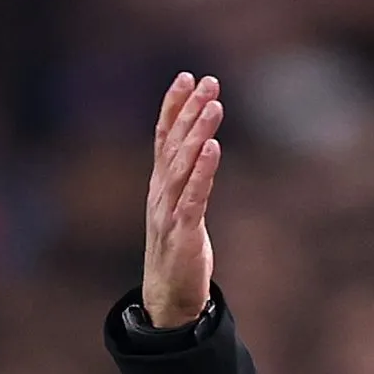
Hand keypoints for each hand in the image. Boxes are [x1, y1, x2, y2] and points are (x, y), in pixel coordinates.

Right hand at [143, 73, 224, 327]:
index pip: (164, 137)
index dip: (173, 106)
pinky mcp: (182, 232)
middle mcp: (160, 192)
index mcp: (160, 185)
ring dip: (198, 132)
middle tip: (207, 81)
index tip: (186, 76)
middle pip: (174, 143)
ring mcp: (168, 211)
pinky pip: (194, 196)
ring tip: (213, 105)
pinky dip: (203, 171)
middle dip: (190, 110)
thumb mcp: (181, 209)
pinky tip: (213, 148)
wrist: (168, 297)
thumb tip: (200, 148)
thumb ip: (187, 180)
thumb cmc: (178, 251)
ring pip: (182, 164)